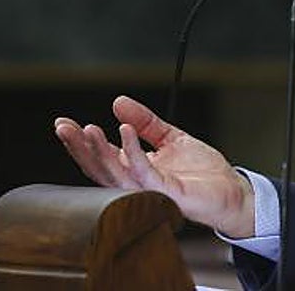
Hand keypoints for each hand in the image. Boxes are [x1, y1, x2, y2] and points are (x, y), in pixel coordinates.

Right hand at [54, 95, 255, 237]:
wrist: (231, 190)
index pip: (102, 156)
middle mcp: (137, 182)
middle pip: (99, 167)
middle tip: (62, 127)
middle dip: (78, 147)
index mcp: (135, 169)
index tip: (63, 123)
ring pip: (114, 173)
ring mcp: (149, 190)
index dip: (82, 141)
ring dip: (98, 151)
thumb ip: (146, 121)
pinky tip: (124, 131)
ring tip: (86, 129)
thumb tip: (118, 102)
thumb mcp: (171, 137)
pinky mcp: (164, 192)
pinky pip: (143, 172)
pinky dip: (132, 151)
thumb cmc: (202, 171)